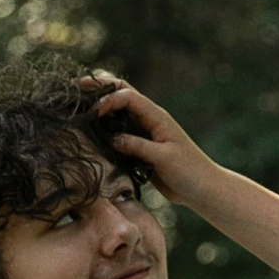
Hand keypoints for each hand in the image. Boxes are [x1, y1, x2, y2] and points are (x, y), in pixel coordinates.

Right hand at [89, 75, 214, 215]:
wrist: (203, 190)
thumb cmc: (190, 171)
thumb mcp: (164, 158)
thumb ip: (138, 146)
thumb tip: (111, 138)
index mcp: (156, 117)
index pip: (127, 97)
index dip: (108, 100)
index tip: (93, 113)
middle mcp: (148, 121)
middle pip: (121, 96)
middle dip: (99, 90)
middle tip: (76, 87)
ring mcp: (143, 134)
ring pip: (117, 115)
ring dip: (100, 110)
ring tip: (76, 109)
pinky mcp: (140, 149)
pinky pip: (119, 136)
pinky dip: (104, 132)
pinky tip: (89, 135)